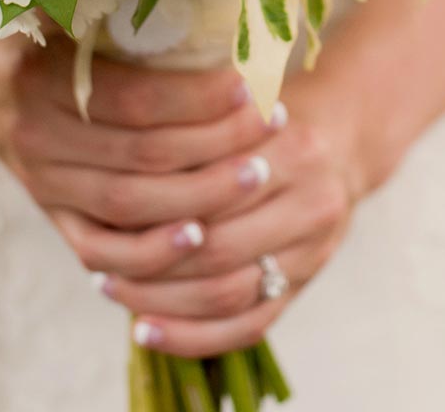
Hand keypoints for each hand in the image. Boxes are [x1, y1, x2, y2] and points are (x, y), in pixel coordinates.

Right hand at [0, 34, 279, 282]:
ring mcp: (43, 185)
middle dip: (216, 144)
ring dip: (201, 195)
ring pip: (127, 207)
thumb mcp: (63, 4)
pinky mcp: (52, 219)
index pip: (133, 99)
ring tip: (258, 174)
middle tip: (271, 125)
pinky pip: (100, 251)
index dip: (195, 97)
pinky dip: (151, 252)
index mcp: (39, 75)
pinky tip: (199, 236)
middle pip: (140, 155)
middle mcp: (36, 136)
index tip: (248, 84)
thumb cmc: (44, 31)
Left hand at [104, 68, 369, 356]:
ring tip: (114, 290)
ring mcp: (313, 252)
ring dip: (164, 302)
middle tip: (100, 260)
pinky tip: (146, 330)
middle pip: (220, 248)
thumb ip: (200, 131)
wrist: (345, 140)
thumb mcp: (243, 106)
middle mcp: (312, 203)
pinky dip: (192, 338)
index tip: (106, 207)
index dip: (157, 205)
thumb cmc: (271, 117)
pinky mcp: (305, 285)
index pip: (214, 190)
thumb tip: (121, 162)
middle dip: (153, 262)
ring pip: (229, 296)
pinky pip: (247, 327)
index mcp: (295, 150)